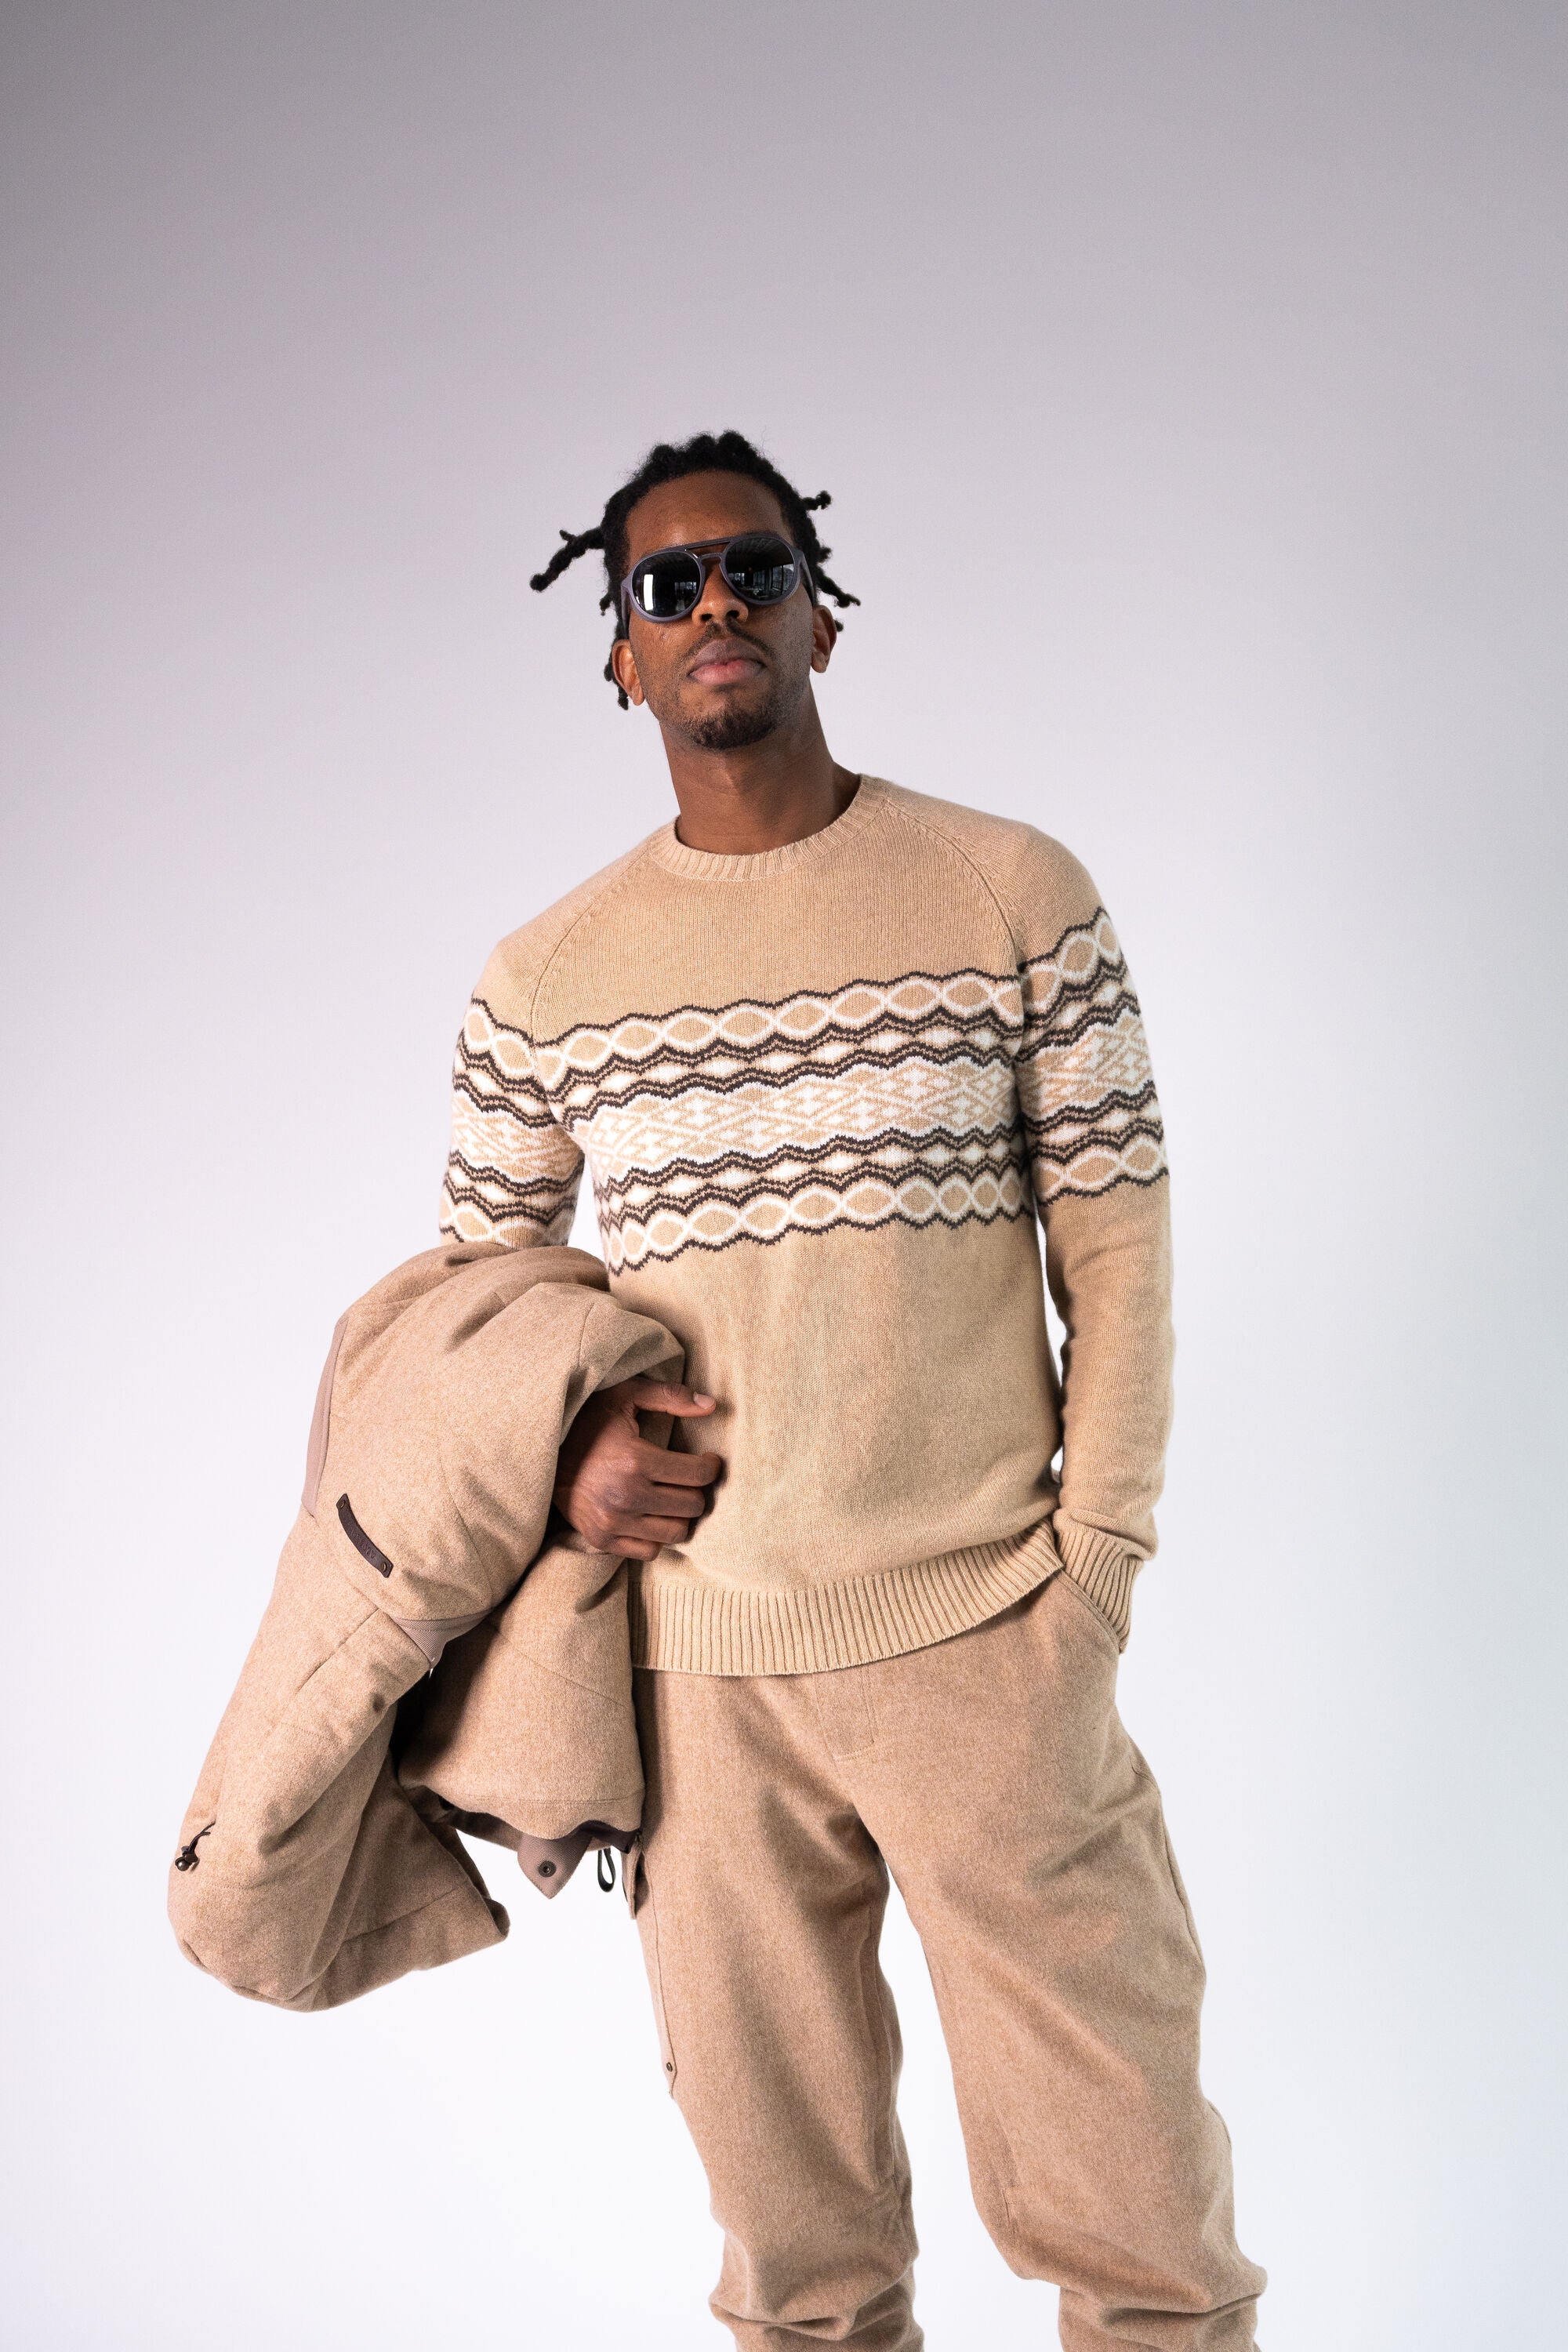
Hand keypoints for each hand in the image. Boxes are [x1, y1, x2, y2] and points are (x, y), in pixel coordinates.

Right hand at [552, 1377, 721, 1560]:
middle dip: (697, 1489)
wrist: (541, 1452)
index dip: (711, 1466)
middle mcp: (626, 1496)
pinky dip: (656, 1536)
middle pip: (692, 1506)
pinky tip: (651, 1514)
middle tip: (689, 1478)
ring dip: (680, 1515)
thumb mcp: (625, 1395)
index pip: (698, 1475)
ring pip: (676, 1533)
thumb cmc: (588, 1421)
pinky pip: (650, 1552)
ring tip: (672, 1497)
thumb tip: (712, 1405)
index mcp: (635, 1460)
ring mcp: (612, 1523)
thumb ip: (669, 1396)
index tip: (708, 1461)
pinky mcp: (601, 1540)